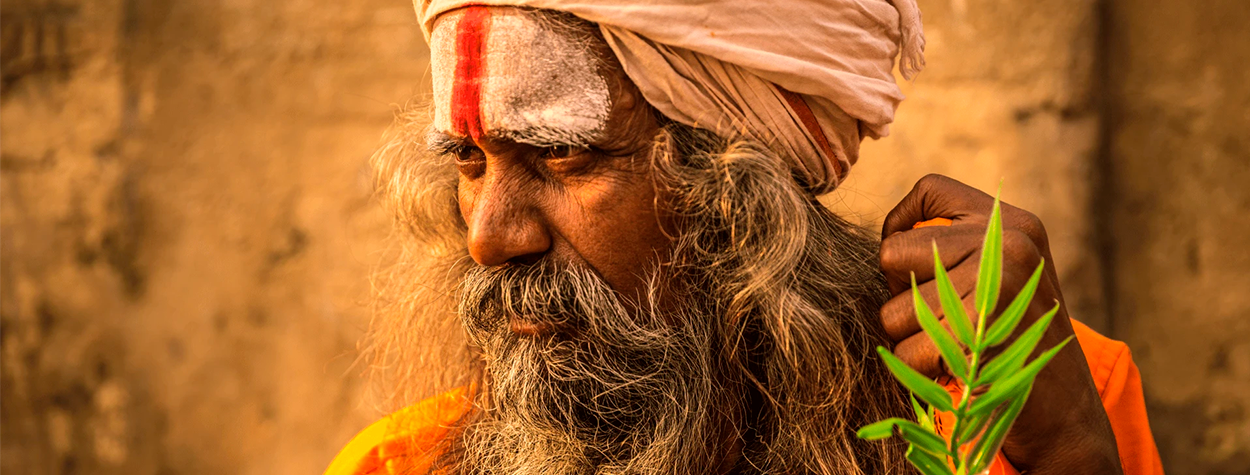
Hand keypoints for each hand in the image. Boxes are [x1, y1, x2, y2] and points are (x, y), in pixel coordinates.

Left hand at [878, 174, 1121, 473]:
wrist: (1065, 412)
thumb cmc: (1014, 342)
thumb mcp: (1001, 276)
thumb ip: (955, 248)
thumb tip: (883, 238)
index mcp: (1013, 224)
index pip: (930, 189)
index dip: (901, 222)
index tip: (908, 260)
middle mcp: (1008, 242)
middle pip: (891, 254)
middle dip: (902, 296)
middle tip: (946, 320)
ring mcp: (997, 282)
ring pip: (891, 309)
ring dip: (912, 340)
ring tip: (957, 347)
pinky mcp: (980, 329)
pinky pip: (906, 350)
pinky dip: (920, 371)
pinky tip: (958, 370)